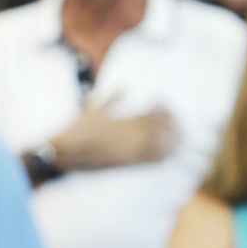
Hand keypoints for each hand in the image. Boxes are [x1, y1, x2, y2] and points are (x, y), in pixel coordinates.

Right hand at [51, 97, 178, 170]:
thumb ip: (113, 97)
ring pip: (162, 144)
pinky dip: (165, 155)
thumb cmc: (79, 129)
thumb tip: (125, 85)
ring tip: (180, 136)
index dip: (164, 108)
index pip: (155, 112)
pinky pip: (153, 160)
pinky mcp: (129, 162)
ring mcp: (132, 149)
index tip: (164, 105)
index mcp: (126, 119)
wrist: (66, 152)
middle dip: (173, 123)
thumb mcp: (96, 109)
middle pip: (163, 128)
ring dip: (174, 139)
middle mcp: (132, 134)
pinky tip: (171, 152)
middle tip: (177, 121)